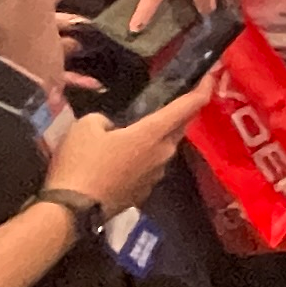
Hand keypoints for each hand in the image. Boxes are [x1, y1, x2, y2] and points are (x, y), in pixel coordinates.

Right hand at [45, 87, 191, 217]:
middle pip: (179, 128)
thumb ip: (105, 120)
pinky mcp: (144, 192)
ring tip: (133, 131)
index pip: (188, 107)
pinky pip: (150, 166)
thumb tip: (111, 129)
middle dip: (180, 113)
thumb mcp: (86, 126)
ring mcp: (156, 176)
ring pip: (163, 148)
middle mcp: (163, 154)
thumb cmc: (80, 164)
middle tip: (171, 100)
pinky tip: (120, 159)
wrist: (72, 211)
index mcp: (153, 134)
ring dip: (155, 138)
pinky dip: (142, 158)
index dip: (203, 89)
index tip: (213, 75)